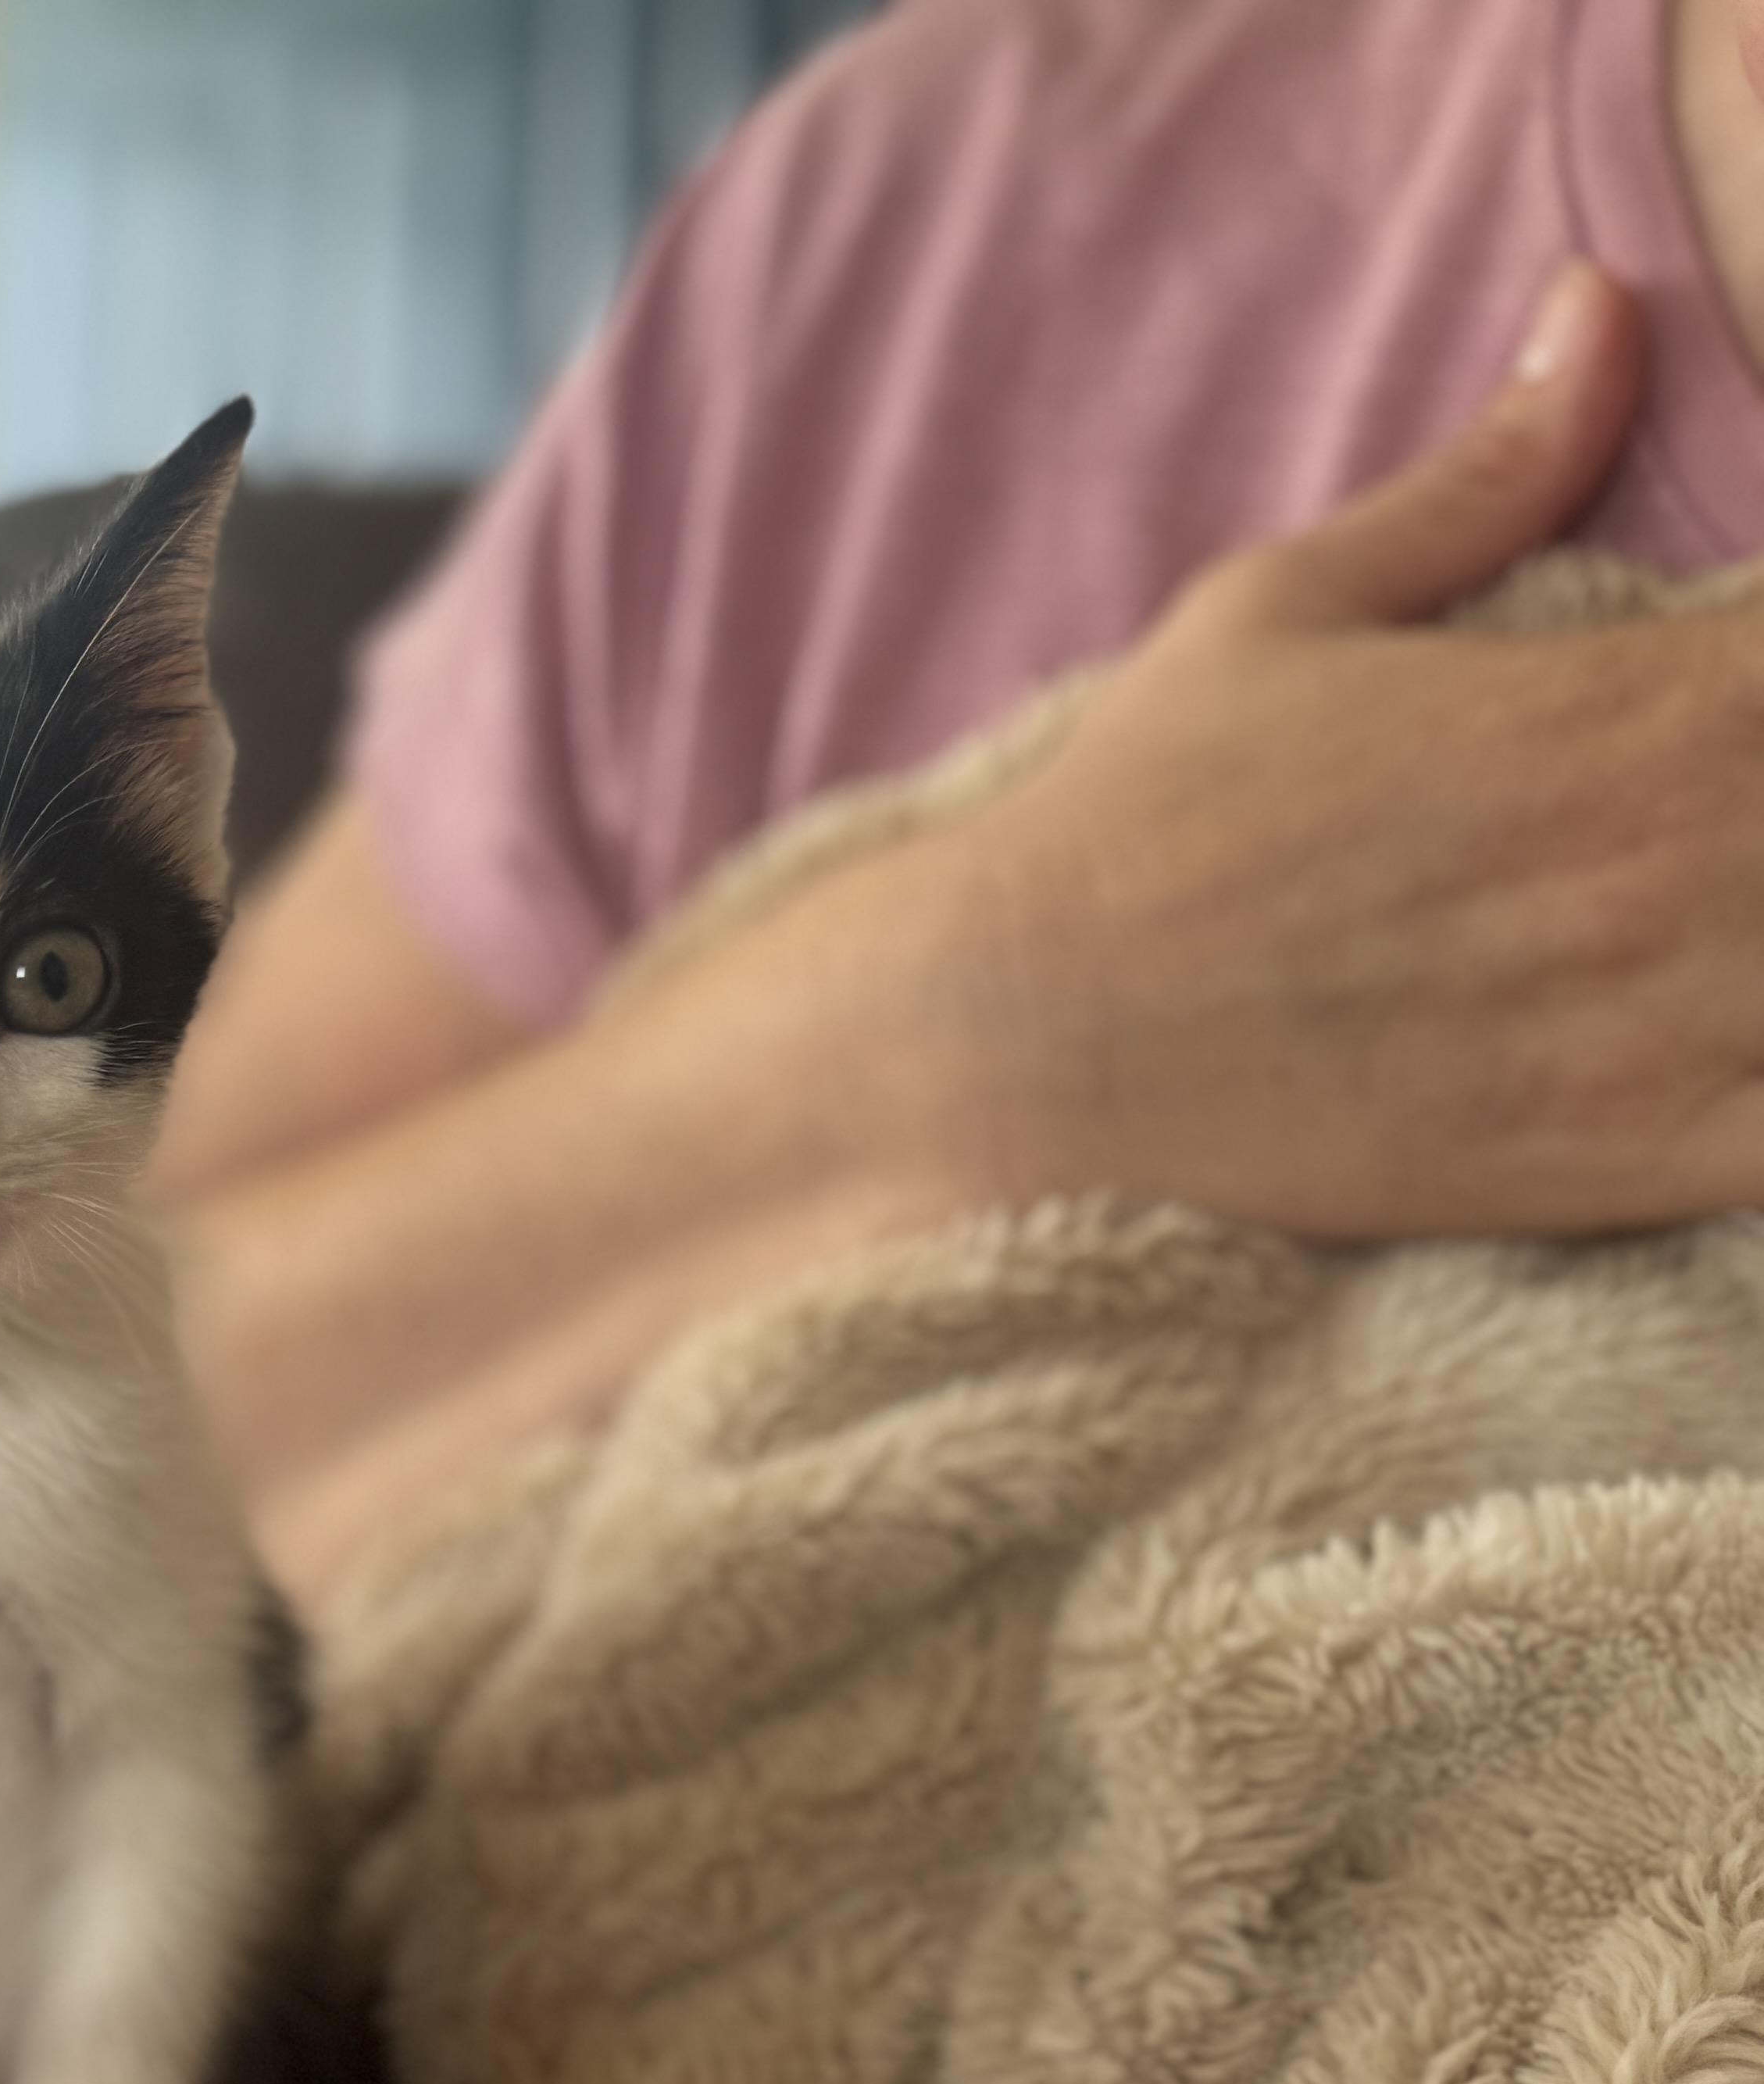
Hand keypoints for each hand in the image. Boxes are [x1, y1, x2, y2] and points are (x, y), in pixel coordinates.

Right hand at [913, 261, 1763, 1239]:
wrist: (1011, 1045)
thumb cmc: (1137, 824)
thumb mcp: (1283, 610)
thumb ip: (1486, 474)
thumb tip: (1605, 301)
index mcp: (1617, 709)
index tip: (1729, 691)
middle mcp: (1672, 855)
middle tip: (1709, 815)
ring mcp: (1663, 1022)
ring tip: (1720, 902)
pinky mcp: (1631, 1163)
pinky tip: (1746, 1035)